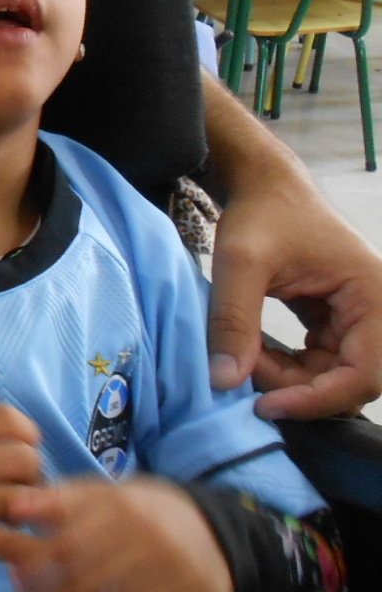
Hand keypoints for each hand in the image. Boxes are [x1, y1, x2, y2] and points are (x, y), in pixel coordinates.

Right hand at [0, 404, 43, 573]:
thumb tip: (16, 433)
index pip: (8, 418)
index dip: (27, 435)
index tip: (22, 451)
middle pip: (25, 458)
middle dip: (31, 475)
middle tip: (19, 489)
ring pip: (26, 497)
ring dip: (29, 509)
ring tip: (14, 516)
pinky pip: (16, 541)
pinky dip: (32, 548)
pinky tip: (27, 548)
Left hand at [8, 477, 232, 591]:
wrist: (216, 530)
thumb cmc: (142, 515)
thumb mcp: (105, 495)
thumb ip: (60, 501)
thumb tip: (13, 507)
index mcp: (128, 511)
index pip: (72, 544)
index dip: (38, 566)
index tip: (13, 580)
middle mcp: (157, 545)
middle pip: (93, 584)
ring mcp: (186, 580)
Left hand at [201, 77, 381, 418]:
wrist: (263, 185)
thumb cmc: (260, 214)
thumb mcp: (239, 262)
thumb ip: (232, 320)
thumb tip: (225, 382)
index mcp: (375, 297)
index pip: (364, 374)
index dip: (317, 400)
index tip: (266, 406)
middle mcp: (377, 311)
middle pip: (350, 380)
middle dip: (298, 388)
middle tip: (245, 376)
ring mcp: (358, 317)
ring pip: (330, 374)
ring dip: (287, 378)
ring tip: (243, 357)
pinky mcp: (334, 320)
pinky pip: (318, 360)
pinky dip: (285, 365)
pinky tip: (251, 352)